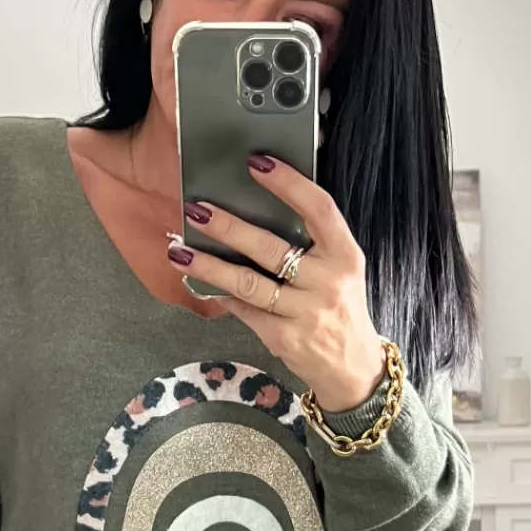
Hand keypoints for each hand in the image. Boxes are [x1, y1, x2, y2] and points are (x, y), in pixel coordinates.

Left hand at [168, 154, 387, 412]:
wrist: (352, 368)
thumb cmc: (341, 309)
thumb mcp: (342, 271)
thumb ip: (314, 243)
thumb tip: (259, 208)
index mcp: (346, 256)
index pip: (319, 209)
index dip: (288, 184)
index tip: (257, 162)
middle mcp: (327, 282)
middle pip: (272, 248)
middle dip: (229, 227)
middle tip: (197, 208)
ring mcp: (304, 313)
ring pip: (248, 283)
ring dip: (209, 265)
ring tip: (179, 250)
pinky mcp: (282, 337)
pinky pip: (244, 309)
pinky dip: (220, 293)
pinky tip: (196, 280)